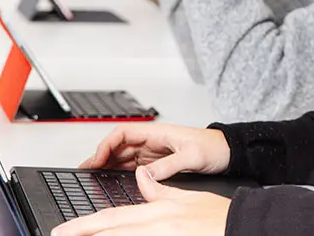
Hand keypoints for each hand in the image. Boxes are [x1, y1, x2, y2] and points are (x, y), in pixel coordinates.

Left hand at [51, 166, 229, 235]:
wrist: (240, 226)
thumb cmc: (218, 217)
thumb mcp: (187, 196)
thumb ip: (159, 190)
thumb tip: (141, 177)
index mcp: (156, 213)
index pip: (111, 218)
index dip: (84, 225)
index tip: (62, 231)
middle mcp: (153, 228)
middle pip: (110, 232)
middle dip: (82, 235)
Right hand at [80, 123, 230, 178]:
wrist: (228, 151)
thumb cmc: (213, 147)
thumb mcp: (191, 157)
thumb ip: (168, 165)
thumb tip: (145, 174)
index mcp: (158, 132)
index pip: (122, 134)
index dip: (105, 145)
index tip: (96, 160)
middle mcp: (153, 140)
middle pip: (118, 146)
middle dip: (100, 157)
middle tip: (84, 172)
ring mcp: (154, 152)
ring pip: (123, 156)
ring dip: (107, 165)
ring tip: (92, 177)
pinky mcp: (158, 162)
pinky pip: (132, 166)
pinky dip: (119, 172)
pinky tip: (112, 180)